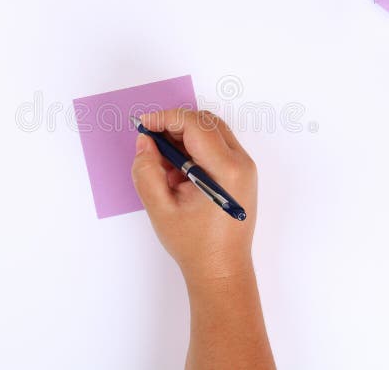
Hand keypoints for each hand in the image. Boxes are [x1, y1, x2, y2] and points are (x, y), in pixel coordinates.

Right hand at [131, 109, 257, 282]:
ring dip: (184, 137)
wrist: (222, 270)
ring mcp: (244, 168)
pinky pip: (217, 146)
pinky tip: (177, 172)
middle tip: (149, 140)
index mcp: (225, 170)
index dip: (166, 118)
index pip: (195, 125)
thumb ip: (147, 171)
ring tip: (163, 163)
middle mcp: (241, 164)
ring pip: (212, 132)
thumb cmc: (194, 245)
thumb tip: (145, 142)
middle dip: (174, 124)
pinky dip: (194, 148)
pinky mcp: (241, 174)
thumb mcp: (160, 208)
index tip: (143, 125)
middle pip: (206, 123)